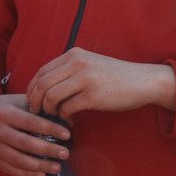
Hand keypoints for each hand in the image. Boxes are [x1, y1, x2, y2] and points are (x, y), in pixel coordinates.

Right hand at [0, 94, 67, 175]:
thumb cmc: (3, 106)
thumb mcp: (18, 101)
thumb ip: (39, 108)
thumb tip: (67, 120)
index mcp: (4, 112)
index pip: (30, 122)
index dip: (50, 129)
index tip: (67, 134)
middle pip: (25, 144)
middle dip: (48, 150)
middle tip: (65, 154)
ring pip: (18, 160)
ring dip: (40, 166)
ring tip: (57, 167)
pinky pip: (10, 170)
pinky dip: (27, 174)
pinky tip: (41, 175)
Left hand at [25, 49, 175, 118]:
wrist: (142, 81)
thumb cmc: (115, 76)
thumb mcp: (90, 64)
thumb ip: (69, 70)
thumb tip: (44, 89)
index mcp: (74, 55)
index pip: (41, 71)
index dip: (32, 89)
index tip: (33, 102)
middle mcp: (77, 63)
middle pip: (42, 84)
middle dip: (35, 102)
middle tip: (38, 113)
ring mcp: (85, 79)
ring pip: (51, 97)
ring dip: (49, 111)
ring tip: (55, 116)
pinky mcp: (93, 96)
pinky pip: (67, 109)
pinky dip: (64, 117)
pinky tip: (70, 120)